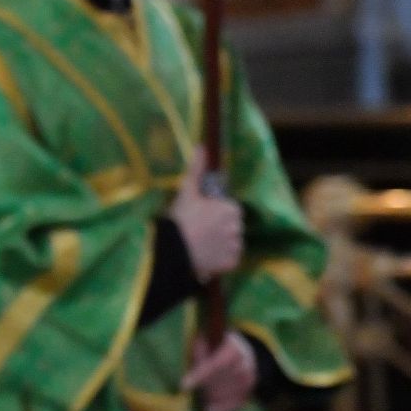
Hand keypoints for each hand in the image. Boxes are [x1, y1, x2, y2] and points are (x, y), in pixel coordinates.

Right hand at [170, 154, 242, 281]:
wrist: (173, 250)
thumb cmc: (180, 219)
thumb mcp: (187, 192)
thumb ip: (196, 170)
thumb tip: (201, 146)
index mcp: (231, 209)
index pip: (230, 210)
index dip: (216, 213)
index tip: (202, 217)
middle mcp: (238, 228)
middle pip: (232, 227)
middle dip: (220, 229)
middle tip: (200, 232)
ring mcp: (235, 247)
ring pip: (231, 243)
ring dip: (221, 244)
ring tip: (201, 245)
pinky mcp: (231, 263)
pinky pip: (229, 260)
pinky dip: (220, 259)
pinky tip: (206, 256)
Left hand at [182, 332, 256, 410]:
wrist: (237, 350)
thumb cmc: (212, 346)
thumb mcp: (203, 343)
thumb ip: (198, 354)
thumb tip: (192, 372)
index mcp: (234, 346)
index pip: (217, 363)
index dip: (200, 375)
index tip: (183, 386)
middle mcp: (246, 361)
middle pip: (225, 379)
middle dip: (206, 385)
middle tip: (189, 387)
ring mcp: (250, 376)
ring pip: (232, 392)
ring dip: (213, 396)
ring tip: (199, 395)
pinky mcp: (249, 389)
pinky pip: (238, 402)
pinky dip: (223, 408)